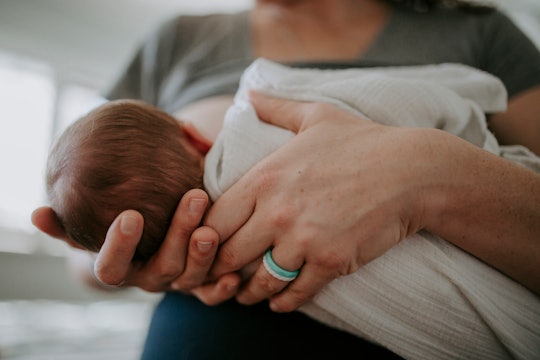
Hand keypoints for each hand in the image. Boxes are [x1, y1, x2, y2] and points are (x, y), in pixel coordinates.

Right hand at [32, 189, 241, 304]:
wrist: (144, 245)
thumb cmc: (117, 227)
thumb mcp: (89, 225)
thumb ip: (66, 223)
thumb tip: (37, 214)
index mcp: (119, 266)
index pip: (112, 266)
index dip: (119, 246)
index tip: (130, 214)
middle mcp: (148, 278)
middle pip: (163, 266)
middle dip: (179, 233)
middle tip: (194, 196)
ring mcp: (176, 283)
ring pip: (190, 278)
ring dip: (203, 254)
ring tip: (212, 227)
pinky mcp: (200, 285)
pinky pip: (211, 294)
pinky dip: (222, 287)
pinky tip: (234, 274)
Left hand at [205, 92, 430, 311]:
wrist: (412, 170)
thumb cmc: (362, 141)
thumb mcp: (315, 116)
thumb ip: (275, 107)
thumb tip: (249, 93)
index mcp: (265, 178)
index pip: (214, 218)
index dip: (204, 236)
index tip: (207, 245)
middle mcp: (277, 211)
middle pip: (228, 254)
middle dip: (220, 269)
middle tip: (218, 277)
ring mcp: (304, 239)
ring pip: (260, 280)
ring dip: (250, 292)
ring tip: (247, 295)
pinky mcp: (330, 261)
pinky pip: (295, 292)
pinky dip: (283, 302)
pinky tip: (279, 302)